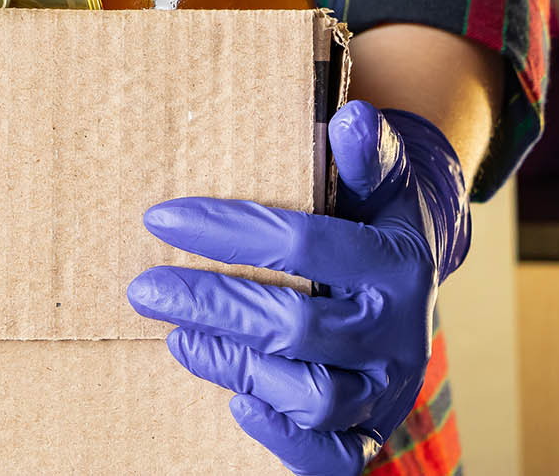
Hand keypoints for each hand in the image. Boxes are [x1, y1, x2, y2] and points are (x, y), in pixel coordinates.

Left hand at [126, 100, 470, 474]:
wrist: (414, 276)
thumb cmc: (373, 218)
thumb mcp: (379, 181)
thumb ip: (365, 154)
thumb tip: (347, 117)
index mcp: (396, 261)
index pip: (303, 245)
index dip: (225, 231)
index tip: (160, 219)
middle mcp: (399, 331)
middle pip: (295, 326)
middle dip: (210, 303)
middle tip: (145, 289)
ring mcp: (387, 388)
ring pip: (311, 396)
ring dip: (233, 365)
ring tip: (176, 337)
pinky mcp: (371, 430)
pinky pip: (334, 458)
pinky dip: (284, 440)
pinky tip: (235, 402)